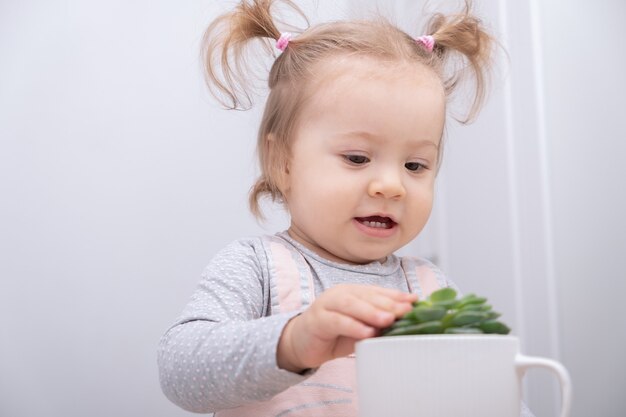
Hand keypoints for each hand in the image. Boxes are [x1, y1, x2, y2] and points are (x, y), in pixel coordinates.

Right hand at [276, 284, 416, 372]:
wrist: (301, 343)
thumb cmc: (334, 334)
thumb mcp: (360, 327)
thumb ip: (377, 323)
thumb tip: (405, 323)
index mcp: (354, 292)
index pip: (378, 292)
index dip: (396, 296)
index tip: (415, 301)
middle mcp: (341, 294)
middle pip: (367, 296)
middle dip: (388, 303)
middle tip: (406, 311)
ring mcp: (327, 305)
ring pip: (351, 304)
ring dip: (371, 312)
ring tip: (389, 319)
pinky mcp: (317, 320)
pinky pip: (337, 322)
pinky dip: (353, 326)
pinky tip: (366, 333)